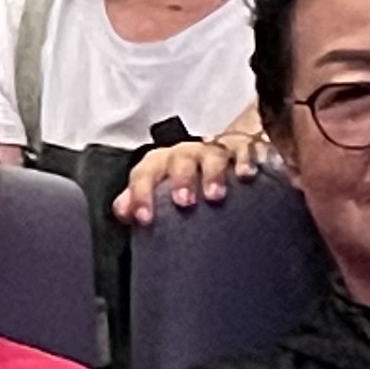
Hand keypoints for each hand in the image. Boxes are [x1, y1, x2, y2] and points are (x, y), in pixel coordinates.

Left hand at [115, 114, 267, 225]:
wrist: (220, 154)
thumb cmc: (183, 177)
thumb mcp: (158, 187)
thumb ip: (137, 198)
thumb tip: (123, 211)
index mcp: (160, 163)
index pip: (144, 175)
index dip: (140, 194)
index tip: (143, 218)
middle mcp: (186, 154)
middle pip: (178, 161)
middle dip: (180, 180)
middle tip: (183, 202)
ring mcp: (215, 151)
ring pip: (212, 156)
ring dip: (212, 174)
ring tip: (215, 195)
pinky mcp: (243, 151)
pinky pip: (245, 152)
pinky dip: (245, 162)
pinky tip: (245, 176)